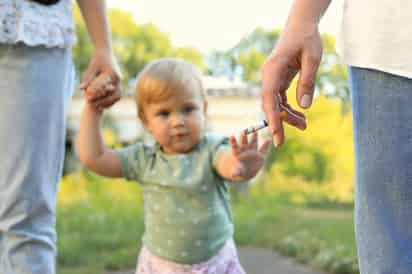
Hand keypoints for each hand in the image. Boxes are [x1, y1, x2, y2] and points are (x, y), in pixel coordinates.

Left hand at [80, 49, 121, 109]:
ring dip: (108, 103)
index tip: (87, 98)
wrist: (106, 54)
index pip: (103, 85)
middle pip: (114, 94)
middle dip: (103, 101)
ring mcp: (119, 82)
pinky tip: (101, 105)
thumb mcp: (92, 67)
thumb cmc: (98, 59)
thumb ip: (87, 78)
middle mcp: (117, 79)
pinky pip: (117, 96)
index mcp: (111, 73)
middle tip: (92, 105)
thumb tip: (81, 89)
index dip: (95, 92)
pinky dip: (110, 102)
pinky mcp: (118, 84)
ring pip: (117, 96)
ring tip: (97, 108)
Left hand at [229, 132, 270, 179]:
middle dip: (244, 136)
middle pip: (244, 142)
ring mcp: (253, 151)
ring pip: (253, 142)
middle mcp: (245, 150)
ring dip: (254, 136)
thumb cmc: (241, 170)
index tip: (231, 136)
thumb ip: (236, 172)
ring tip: (255, 131)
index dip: (233, 141)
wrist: (248, 170)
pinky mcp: (260, 155)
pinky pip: (263, 149)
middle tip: (243, 131)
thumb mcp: (238, 171)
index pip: (235, 146)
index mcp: (238, 153)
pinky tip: (269, 140)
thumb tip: (233, 175)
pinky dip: (266, 145)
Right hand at [261, 21, 321, 146]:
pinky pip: (281, 99)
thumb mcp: (313, 59)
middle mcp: (269, 76)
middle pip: (270, 104)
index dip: (272, 117)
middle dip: (277, 123)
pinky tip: (301, 115)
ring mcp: (272, 79)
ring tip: (304, 125)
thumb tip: (305, 107)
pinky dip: (290, 109)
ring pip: (276, 104)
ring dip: (287, 116)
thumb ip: (308, 81)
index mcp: (273, 69)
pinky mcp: (278, 80)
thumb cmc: (307, 38)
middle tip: (282, 142)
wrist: (301, 26)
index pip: (269, 97)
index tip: (275, 133)